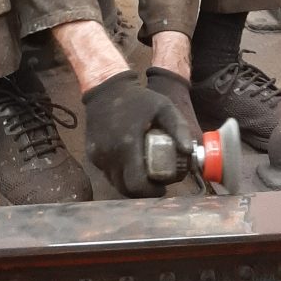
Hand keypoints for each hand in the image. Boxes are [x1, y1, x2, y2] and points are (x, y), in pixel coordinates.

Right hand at [83, 71, 191, 197]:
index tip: (162, 188)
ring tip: (144, 174)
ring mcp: (97, 156)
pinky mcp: (91, 155)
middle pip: (126, 189)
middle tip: (155, 184)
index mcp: (127, 145)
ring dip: (130, 183)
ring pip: (116, 183)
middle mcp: (109, 154)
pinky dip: (119, 174)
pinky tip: (130, 163)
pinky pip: (107, 173)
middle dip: (143, 191)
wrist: (106, 88)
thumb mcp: (163, 107)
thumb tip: (189, 152)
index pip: (137, 184)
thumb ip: (178, 128)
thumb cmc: (138, 99)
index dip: (151, 192)